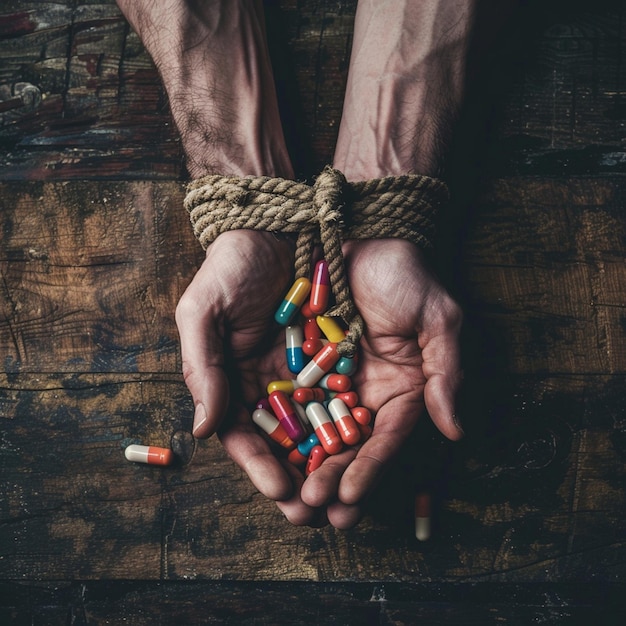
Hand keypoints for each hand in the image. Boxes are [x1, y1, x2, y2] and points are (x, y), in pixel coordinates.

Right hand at [175, 230, 328, 525]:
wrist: (278, 224)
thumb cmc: (231, 267)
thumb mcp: (202, 312)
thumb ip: (202, 369)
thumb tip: (202, 431)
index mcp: (235, 382)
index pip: (246, 436)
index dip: (260, 466)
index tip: (279, 491)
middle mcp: (272, 384)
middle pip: (287, 442)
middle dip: (300, 480)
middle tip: (317, 514)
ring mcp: (308, 372)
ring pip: (321, 427)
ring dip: (332, 465)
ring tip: (346, 499)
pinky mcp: (341, 357)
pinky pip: (350, 395)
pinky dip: (356, 425)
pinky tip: (367, 450)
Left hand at [299, 238, 463, 527]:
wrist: (359, 230)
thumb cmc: (404, 272)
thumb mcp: (438, 318)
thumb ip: (447, 373)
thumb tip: (455, 431)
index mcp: (400, 388)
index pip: (385, 439)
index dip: (369, 469)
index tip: (350, 497)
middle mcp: (361, 391)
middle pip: (345, 445)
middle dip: (330, 480)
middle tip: (313, 513)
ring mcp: (325, 379)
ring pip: (310, 431)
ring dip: (299, 466)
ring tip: (287, 499)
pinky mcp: (290, 364)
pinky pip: (280, 401)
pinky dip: (274, 429)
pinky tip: (265, 455)